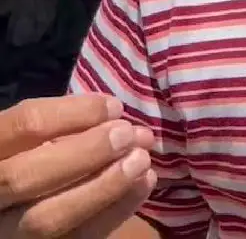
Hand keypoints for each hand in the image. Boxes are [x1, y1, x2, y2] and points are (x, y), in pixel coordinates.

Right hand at [0, 95, 155, 237]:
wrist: (18, 209)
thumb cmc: (33, 159)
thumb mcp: (32, 140)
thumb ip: (58, 129)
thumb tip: (112, 115)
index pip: (21, 126)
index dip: (72, 113)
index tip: (114, 107)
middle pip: (25, 177)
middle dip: (86, 153)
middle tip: (129, 135)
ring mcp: (5, 232)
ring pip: (47, 218)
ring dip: (104, 185)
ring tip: (142, 159)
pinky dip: (114, 210)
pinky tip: (143, 183)